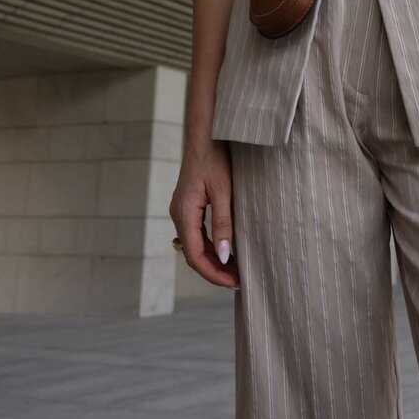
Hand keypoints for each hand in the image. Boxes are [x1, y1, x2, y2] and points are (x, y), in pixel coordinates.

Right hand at [169, 141, 239, 288]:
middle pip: (193, 254)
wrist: (205, 135)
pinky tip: (227, 250)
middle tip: (239, 281)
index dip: (214, 274)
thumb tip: (224, 256)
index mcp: (184, 213)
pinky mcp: (188, 206)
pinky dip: (211, 246)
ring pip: (195, 245)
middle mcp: (178, 215)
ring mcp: (182, 211)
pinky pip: (197, 234)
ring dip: (213, 260)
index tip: (234, 283)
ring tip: (236, 270)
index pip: (195, 256)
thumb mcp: (223, 191)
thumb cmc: (215, 158)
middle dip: (215, 270)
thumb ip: (223, 224)